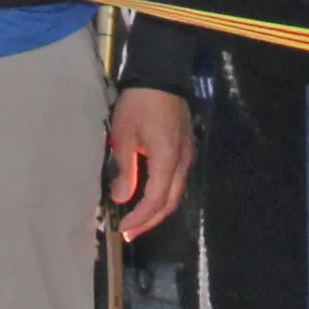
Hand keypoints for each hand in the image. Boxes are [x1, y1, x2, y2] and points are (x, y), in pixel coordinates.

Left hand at [109, 86, 191, 238]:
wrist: (161, 75)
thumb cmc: (139, 104)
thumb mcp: (124, 137)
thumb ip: (125, 171)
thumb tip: (121, 197)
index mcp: (167, 161)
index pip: (155, 201)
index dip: (139, 218)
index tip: (123, 229)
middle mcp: (182, 163)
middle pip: (170, 202)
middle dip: (149, 221)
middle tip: (130, 232)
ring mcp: (187, 155)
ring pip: (175, 193)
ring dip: (157, 209)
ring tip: (137, 220)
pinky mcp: (185, 148)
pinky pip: (176, 180)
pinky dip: (163, 194)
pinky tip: (149, 196)